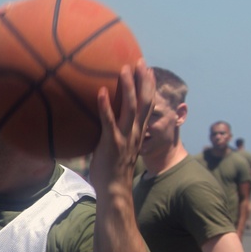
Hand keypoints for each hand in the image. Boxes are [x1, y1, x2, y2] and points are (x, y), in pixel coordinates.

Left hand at [90, 60, 153, 189]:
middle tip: (140, 61)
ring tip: (123, 69)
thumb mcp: (119, 148)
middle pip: (144, 102)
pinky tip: (101, 91)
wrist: (114, 189)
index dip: (149, 87)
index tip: (148, 70)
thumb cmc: (112, 170)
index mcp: (138, 132)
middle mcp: (135, 132)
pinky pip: (109, 121)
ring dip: (127, 87)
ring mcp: (124, 137)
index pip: (148, 105)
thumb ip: (117, 133)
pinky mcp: (111, 143)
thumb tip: (105, 122)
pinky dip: (105, 106)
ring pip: (130, 108)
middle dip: (143, 80)